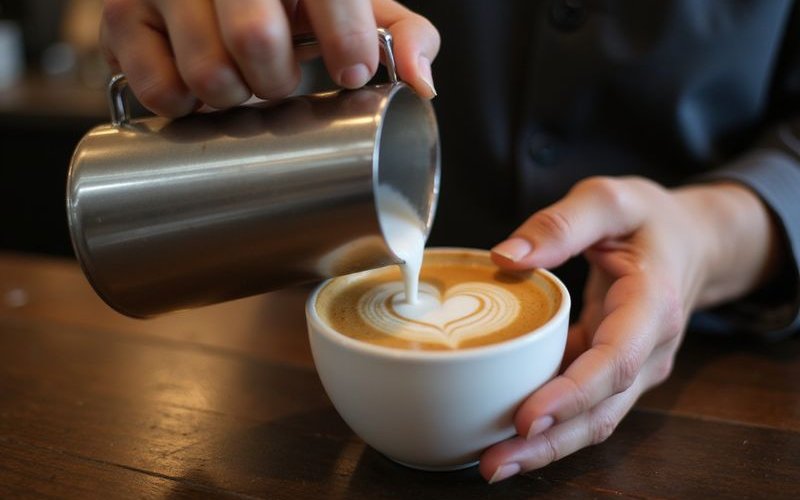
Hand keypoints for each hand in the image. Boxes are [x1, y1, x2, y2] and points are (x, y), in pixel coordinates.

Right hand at [100, 0, 438, 116]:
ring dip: (234, 97)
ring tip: (240, 81)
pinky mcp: (123, 16)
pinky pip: (159, 89)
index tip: (351, 72)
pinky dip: (185, 106)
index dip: (345, 40)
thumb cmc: (290, 1)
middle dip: (278, 81)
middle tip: (280, 80)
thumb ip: (398, 33)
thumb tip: (422, 83)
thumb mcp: (351, 5)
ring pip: (207, 73)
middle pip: (255, 40)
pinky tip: (198, 86)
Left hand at [481, 176, 778, 482]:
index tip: (526, 415)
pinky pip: (584, 405)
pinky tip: (507, 431)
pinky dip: (550, 422)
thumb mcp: (609, 200)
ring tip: (492, 462)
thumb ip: (560, 224)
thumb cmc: (650, 220)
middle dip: (549, 441)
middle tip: (493, 463)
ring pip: (593, 420)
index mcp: (653, 305)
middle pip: (602, 410)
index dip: (571, 394)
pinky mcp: (615, 372)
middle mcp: (650, 349)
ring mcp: (636, 367)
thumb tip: (504, 256)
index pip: (614, 362)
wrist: (693, 241)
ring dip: (546, 445)